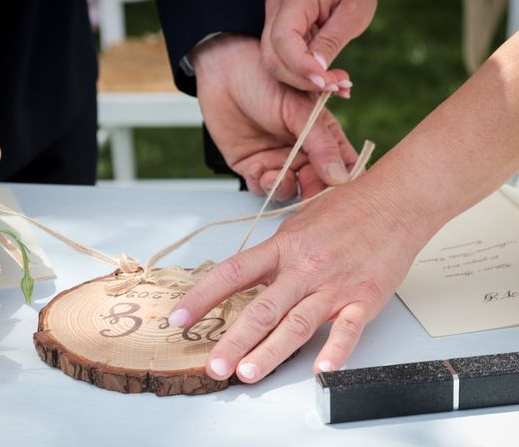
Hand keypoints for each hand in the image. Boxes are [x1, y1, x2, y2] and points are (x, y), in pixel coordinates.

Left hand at [167, 179, 430, 380]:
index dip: (202, 296)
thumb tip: (247, 276)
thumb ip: (275, 253)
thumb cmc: (346, 209)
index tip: (179, 317)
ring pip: (297, 324)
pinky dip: (336, 349)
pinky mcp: (365, 297)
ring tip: (248, 373)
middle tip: (213, 366)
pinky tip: (321, 369)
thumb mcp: (299, 223)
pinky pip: (348, 328)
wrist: (395, 201)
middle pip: (262, 308)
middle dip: (234, 340)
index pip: (233, 273)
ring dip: (271, 351)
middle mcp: (304, 267)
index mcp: (283, 247)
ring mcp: (334, 284)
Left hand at [192, 34, 356, 198]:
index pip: (344, 166)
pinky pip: (261, 188)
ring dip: (285, 189)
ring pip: (289, 190)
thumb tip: (340, 177)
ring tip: (274, 176)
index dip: (345, 182)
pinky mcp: (252, 166)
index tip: (340, 191)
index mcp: (323, 135)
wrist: (224, 72)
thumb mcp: (300, 110)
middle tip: (307, 193)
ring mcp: (277, 160)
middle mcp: (302, 151)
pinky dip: (261, 185)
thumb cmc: (264, 80)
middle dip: (312, 192)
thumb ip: (321, 144)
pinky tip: (257, 169)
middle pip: (317, 184)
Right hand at [261, 0, 379, 95]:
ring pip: (274, 65)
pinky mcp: (277, 37)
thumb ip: (331, 41)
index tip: (325, 81)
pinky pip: (282, 63)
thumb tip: (316, 70)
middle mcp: (276, 10)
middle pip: (273, 57)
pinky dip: (302, 77)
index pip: (283, 38)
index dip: (301, 65)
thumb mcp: (353, 14)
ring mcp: (272, 23)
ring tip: (334, 83)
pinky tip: (325, 79)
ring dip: (303, 82)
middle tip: (335, 86)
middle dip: (302, 79)